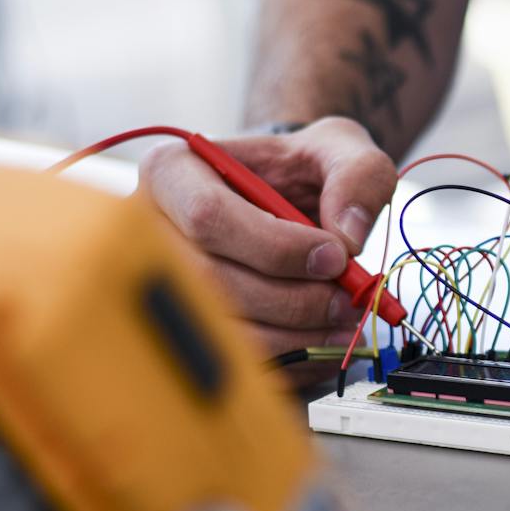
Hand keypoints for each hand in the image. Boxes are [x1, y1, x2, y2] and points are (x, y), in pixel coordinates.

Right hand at [140, 117, 397, 360]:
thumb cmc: (300, 171)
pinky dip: (290, 360)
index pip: (207, 216)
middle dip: (291, 298)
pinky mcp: (190, 328)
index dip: (275, 246)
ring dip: (294, 335)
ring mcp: (164, 286)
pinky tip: (324, 345)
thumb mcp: (339, 148)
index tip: (333, 256)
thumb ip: (357, 175)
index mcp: (174, 173)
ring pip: (219, 327)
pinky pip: (231, 361)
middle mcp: (153, 233)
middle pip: (210, 280)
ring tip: (343, 322)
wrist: (293, 202)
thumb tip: (348, 234)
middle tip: (347, 299)